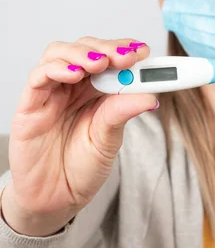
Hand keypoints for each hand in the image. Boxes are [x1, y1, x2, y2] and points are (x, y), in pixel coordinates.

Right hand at [4, 37, 155, 224]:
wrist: (55, 200)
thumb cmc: (81, 168)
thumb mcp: (109, 140)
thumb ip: (122, 113)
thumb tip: (151, 96)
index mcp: (97, 90)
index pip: (110, 56)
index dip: (126, 48)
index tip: (143, 51)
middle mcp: (74, 86)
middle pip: (86, 48)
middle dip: (107, 48)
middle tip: (125, 57)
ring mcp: (51, 93)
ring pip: (59, 53)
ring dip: (82, 53)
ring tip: (100, 64)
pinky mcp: (30, 106)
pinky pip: (38, 77)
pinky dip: (56, 69)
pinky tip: (74, 75)